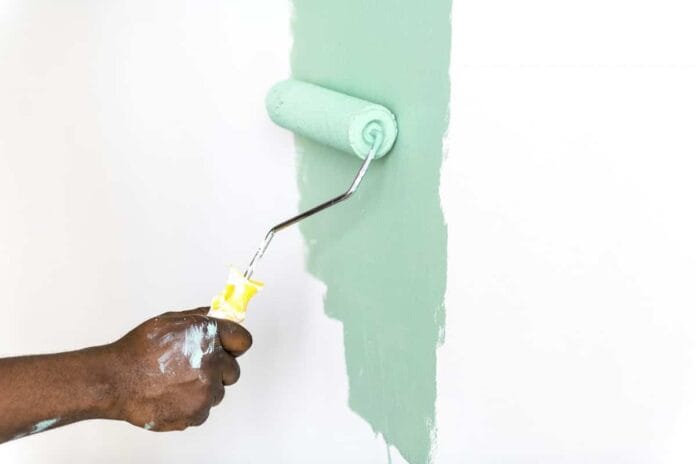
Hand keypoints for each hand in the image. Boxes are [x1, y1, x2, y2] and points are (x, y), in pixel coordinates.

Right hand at [107, 307, 251, 431]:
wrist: (115, 380)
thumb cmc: (138, 350)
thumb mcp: (170, 321)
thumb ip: (200, 317)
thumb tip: (218, 312)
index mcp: (209, 336)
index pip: (243, 340)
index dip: (234, 344)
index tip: (228, 348)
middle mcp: (213, 363)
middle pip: (233, 370)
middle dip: (218, 369)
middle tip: (193, 368)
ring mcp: (207, 390)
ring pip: (218, 392)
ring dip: (204, 389)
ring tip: (176, 383)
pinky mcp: (198, 413)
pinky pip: (204, 410)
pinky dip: (191, 406)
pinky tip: (171, 396)